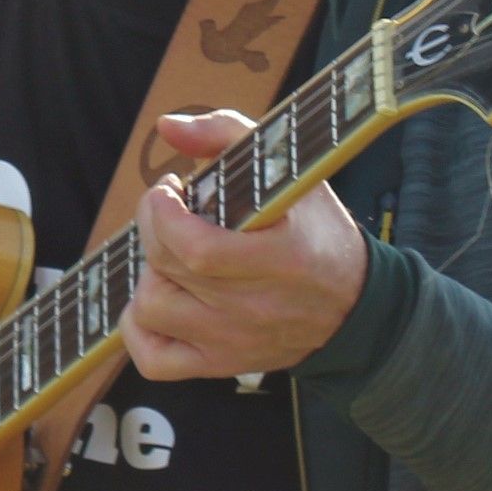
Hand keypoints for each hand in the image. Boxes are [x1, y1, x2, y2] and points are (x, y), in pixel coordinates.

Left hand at [123, 110, 368, 382]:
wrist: (353, 306)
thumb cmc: (316, 231)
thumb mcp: (290, 172)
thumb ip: (227, 134)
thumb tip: (166, 126)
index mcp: (279, 259)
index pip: (194, 248)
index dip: (162, 213)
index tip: (170, 189)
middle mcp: (253, 307)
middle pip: (167, 268)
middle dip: (154, 227)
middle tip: (171, 211)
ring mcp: (233, 341)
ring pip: (151, 310)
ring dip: (149, 273)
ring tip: (172, 256)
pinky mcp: (220, 363)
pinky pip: (154, 360)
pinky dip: (139, 331)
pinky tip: (159, 298)